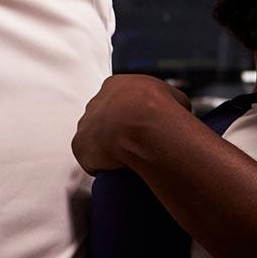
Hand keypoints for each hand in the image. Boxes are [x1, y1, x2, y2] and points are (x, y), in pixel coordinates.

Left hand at [71, 72, 190, 174]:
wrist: (144, 126)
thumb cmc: (163, 112)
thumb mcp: (176, 100)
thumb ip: (170, 105)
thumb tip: (176, 115)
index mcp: (116, 85)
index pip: (119, 102)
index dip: (129, 116)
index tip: (141, 129)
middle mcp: (95, 102)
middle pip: (102, 120)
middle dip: (115, 132)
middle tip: (135, 147)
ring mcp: (85, 123)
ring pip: (94, 139)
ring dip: (106, 150)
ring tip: (126, 162)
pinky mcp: (80, 146)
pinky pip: (89, 159)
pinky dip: (100, 167)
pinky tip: (114, 172)